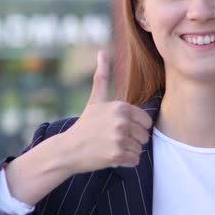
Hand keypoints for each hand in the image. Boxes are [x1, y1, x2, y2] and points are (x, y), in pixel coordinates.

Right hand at [61, 51, 152, 172]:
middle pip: (144, 136)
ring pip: (140, 149)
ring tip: (111, 147)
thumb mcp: (95, 100)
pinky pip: (135, 160)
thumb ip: (102, 77)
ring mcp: (119, 139)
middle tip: (113, 139)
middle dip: (132, 140)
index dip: (135, 127)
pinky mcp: (116, 155)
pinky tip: (111, 157)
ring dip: (128, 151)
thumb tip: (102, 52)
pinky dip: (126, 162)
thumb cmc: (85, 124)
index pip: (146, 121)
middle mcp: (121, 121)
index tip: (119, 128)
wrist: (68, 149)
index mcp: (121, 107)